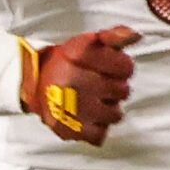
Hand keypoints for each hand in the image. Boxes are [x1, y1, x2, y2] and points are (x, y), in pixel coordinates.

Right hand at [24, 26, 139, 145]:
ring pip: (115, 115)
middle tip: (97, 86)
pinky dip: (96, 128)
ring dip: (107, 110)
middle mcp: (73, 79)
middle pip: (123, 91)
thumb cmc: (68, 62)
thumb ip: (113, 37)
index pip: (126, 67)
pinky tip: (85, 117)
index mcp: (78, 53)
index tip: (109, 69)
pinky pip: (101, 135)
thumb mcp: (87, 42)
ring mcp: (71, 106)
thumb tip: (136, 35)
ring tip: (91, 102)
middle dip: (114, 88)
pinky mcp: (68, 129)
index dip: (121, 68)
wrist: (33, 81)